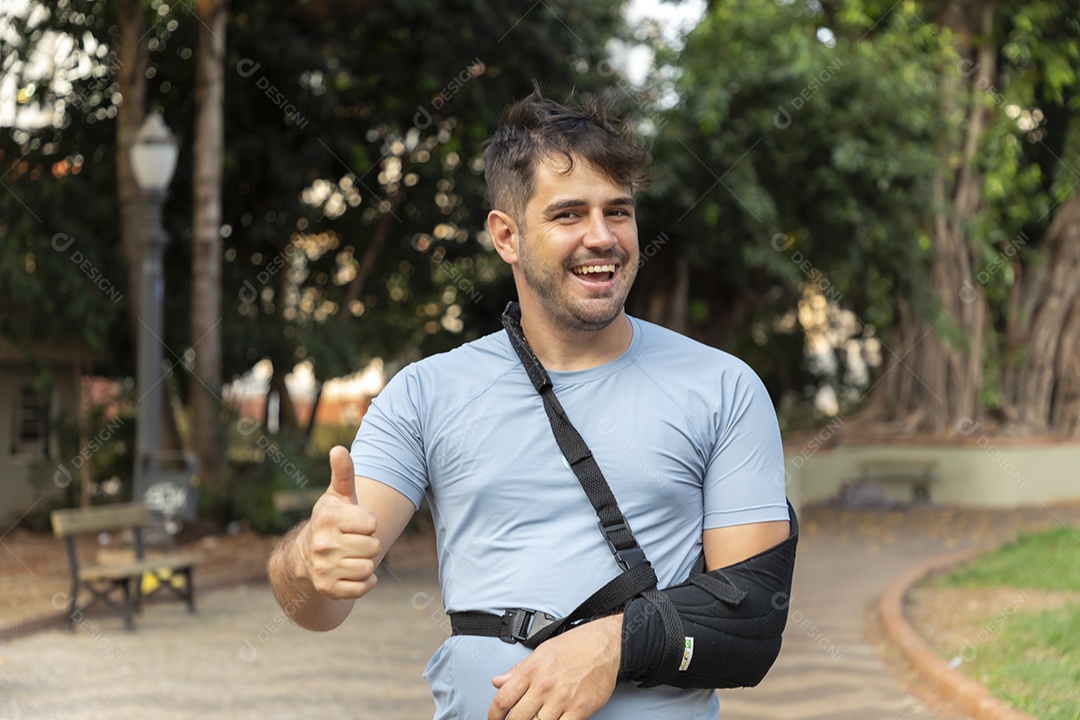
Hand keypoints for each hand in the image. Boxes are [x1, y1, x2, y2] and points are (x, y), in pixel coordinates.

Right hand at [292, 446, 381, 599]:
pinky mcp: (328, 589)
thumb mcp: (338, 496)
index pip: (372, 524)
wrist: (306, 555)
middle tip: (352, 540)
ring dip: (366, 562)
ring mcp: (324, 569)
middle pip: (374, 547)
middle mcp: (323, 544)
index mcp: (327, 518)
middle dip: (368, 543)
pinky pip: (363, 587)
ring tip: (351, 555)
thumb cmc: (332, 520)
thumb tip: (338, 449)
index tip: (355, 523)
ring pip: (369, 567)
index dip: (368, 523)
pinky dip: (365, 582)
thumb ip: (343, 473)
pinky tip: (353, 571)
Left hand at [487, 614, 621, 719]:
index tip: (494, 719)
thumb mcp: (541, 651)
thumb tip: (498, 681)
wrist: (607, 645)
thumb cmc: (577, 645)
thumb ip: (518, 670)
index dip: (494, 715)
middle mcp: (544, 685)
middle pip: (517, 718)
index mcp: (532, 670)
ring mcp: (562, 699)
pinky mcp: (579, 710)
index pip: (503, 699)